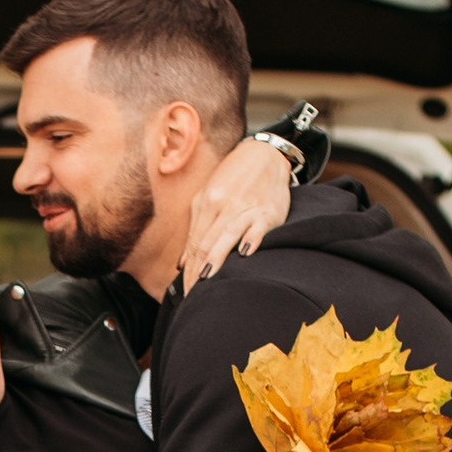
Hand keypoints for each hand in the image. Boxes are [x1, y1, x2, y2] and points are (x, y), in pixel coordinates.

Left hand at [181, 133, 296, 285]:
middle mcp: (224, 206)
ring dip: (216, 258)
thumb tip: (182, 262)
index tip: (182, 294)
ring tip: (205, 279)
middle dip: (196, 272)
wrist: (265, 154)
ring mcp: (246, 208)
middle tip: (190, 297)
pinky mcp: (269, 211)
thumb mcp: (209, 197)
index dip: (187, 270)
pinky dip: (251, 238)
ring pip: (227, 235)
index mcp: (207, 204)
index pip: (194, 244)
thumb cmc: (235, 179)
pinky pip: (258, 225)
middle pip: (206, 244)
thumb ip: (196, 228)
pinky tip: (245, 254)